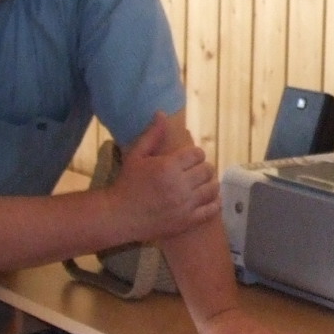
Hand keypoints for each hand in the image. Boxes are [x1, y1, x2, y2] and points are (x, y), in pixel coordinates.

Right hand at [112, 114, 218, 242]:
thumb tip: (161, 113)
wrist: (119, 216)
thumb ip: (152, 135)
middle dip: (203, 168)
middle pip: (207, 170)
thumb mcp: (136, 155)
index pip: (198, 154)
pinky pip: (211, 209)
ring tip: (201, 185)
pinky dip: (214, 203)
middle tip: (195, 172)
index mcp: (168, 166)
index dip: (195, 155)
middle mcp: (180, 185)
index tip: (189, 159)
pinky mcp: (187, 221)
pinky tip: (208, 199)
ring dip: (210, 184)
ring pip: (212, 188)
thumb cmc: (127, 183)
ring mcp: (185, 204)